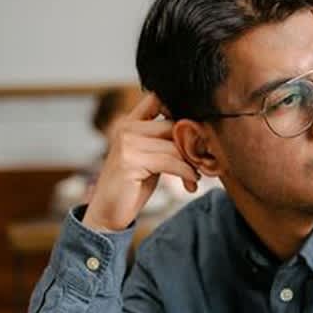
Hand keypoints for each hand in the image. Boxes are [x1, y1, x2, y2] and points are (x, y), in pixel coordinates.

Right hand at [82, 92, 198, 231]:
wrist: (107, 213)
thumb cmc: (133, 185)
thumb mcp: (149, 157)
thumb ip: (164, 141)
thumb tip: (200, 132)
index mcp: (130, 123)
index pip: (157, 99)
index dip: (180, 108)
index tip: (196, 131)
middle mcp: (126, 128)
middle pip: (174, 125)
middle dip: (193, 144)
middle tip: (205, 162)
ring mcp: (127, 143)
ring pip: (175, 146)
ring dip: (192, 163)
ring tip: (197, 176)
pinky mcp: (131, 161)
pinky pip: (170, 162)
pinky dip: (186, 173)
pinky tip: (191, 183)